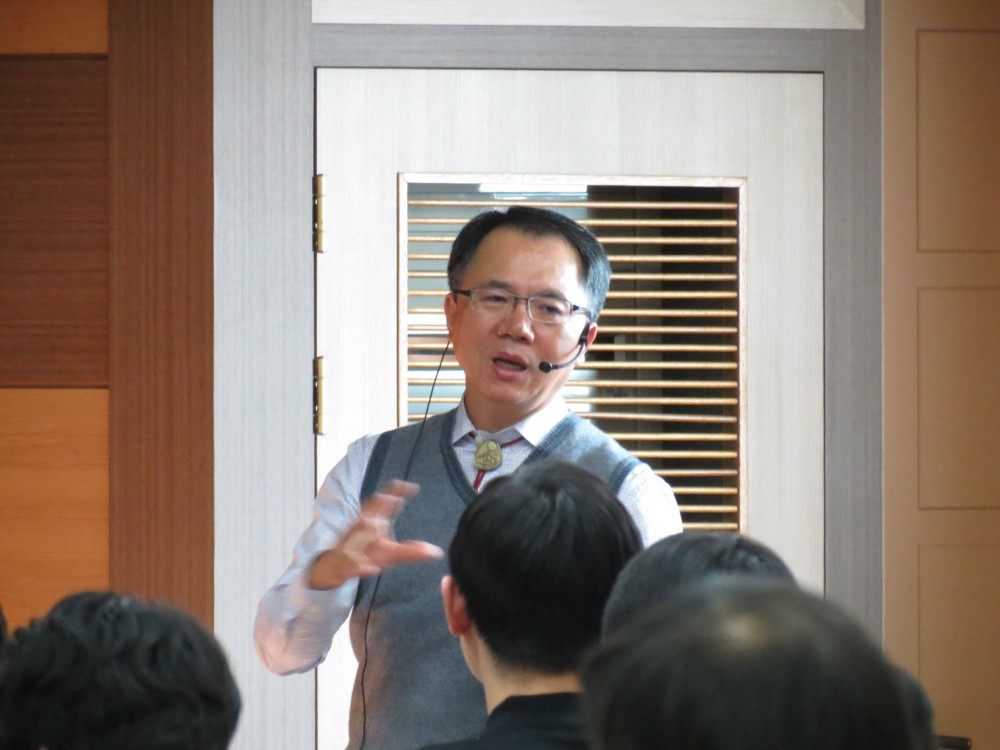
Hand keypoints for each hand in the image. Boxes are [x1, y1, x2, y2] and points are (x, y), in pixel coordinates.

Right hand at [307, 479, 443, 589]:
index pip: (382, 505)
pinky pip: (350, 566)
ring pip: (358, 539)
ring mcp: (349, 548)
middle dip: (379, 506)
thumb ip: (411, 551)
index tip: (412, 486)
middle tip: (394, 497)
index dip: (395, 493)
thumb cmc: (364, 554)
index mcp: (370, 523)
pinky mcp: (342, 566)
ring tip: (379, 526)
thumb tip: (435, 552)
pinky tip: (371, 569)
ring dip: (367, 536)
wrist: (331, 568)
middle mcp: (359, 532)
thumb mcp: (389, 554)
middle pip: (367, 515)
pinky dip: (359, 567)